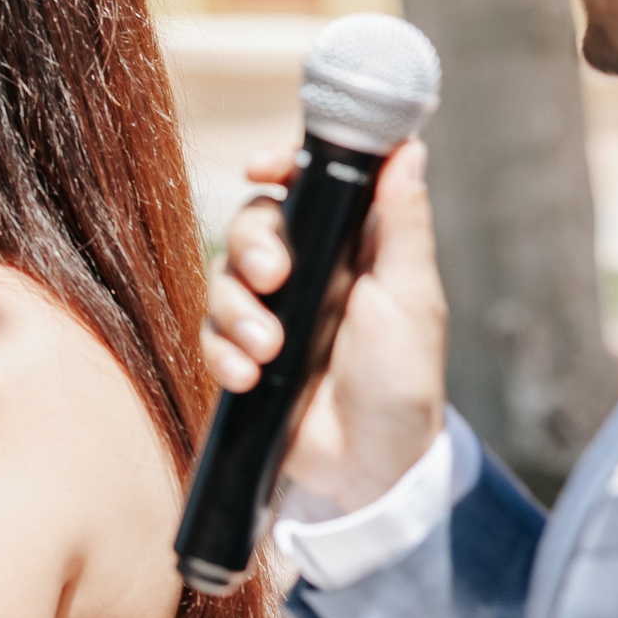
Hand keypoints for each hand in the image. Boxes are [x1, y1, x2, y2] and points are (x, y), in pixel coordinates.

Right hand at [201, 141, 446, 511]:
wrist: (368, 467)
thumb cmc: (403, 383)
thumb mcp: (411, 299)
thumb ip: (402, 225)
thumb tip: (408, 149)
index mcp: (352, 249)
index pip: (307, 188)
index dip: (279, 169)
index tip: (261, 171)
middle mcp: (307, 273)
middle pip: (252, 225)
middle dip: (252, 247)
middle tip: (273, 279)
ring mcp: (270, 313)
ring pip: (222, 278)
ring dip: (237, 312)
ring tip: (267, 350)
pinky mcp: (240, 352)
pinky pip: (207, 333)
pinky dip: (220, 352)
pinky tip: (246, 377)